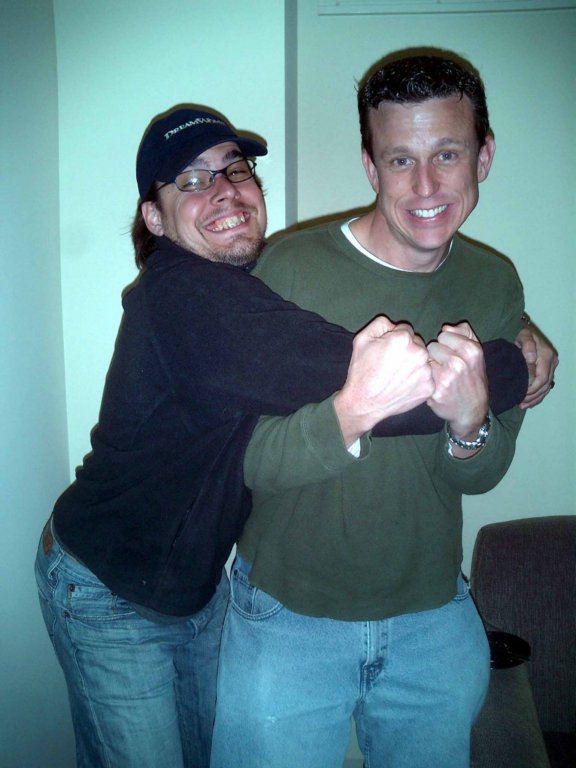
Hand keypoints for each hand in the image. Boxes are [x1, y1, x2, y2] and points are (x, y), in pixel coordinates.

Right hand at [334, 316, 433, 445]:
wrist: (364, 403)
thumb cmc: (361, 371)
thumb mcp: (362, 339)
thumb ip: (380, 323)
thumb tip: (394, 324)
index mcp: (403, 338)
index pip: (406, 330)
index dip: (395, 338)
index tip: (387, 350)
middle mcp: (419, 352)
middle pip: (417, 344)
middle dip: (407, 350)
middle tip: (392, 364)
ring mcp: (426, 371)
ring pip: (423, 361)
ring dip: (414, 365)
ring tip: (397, 376)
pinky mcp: (429, 387)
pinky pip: (426, 377)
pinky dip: (417, 380)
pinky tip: (403, 385)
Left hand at [427, 323, 488, 441]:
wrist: (472, 410)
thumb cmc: (473, 378)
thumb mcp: (477, 353)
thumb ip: (464, 333)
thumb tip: (446, 327)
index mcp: (471, 350)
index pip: (443, 335)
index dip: (445, 344)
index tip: (451, 354)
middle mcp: (459, 362)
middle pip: (432, 346)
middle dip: (436, 355)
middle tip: (444, 366)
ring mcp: (446, 377)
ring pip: (425, 360)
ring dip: (429, 366)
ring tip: (440, 375)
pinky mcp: (435, 391)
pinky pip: (422, 375)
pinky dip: (426, 380)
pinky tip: (435, 385)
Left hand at [514, 324, 557, 408]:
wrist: (527, 334)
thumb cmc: (524, 335)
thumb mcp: (524, 336)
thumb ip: (527, 345)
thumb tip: (532, 358)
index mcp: (547, 355)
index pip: (542, 377)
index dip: (533, 388)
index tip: (522, 394)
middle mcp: (552, 362)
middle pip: (545, 385)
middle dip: (533, 396)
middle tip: (520, 403)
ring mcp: (551, 368)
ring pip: (546, 388)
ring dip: (535, 399)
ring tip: (522, 405)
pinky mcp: (548, 372)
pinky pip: (546, 387)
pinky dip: (538, 396)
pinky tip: (529, 403)